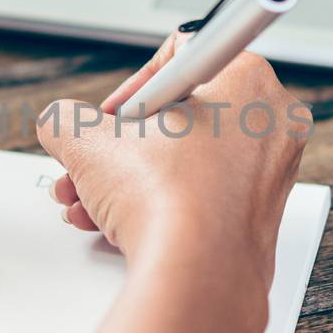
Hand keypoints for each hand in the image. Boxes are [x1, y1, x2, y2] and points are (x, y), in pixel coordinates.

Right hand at [36, 32, 310, 286]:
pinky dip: (159, 204)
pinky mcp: (260, 217)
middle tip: (99, 160)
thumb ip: (67, 120)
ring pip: (186, 160)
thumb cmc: (167, 200)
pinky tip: (117, 221)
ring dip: (129, 178)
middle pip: (180, 116)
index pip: (181, 55)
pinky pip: (202, 194)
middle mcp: (272, 123)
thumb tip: (59, 123)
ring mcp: (271, 174)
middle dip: (124, 144)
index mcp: (249, 79)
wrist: (195, 277)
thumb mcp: (90, 141)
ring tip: (93, 198)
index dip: (133, 89)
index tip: (114, 117)